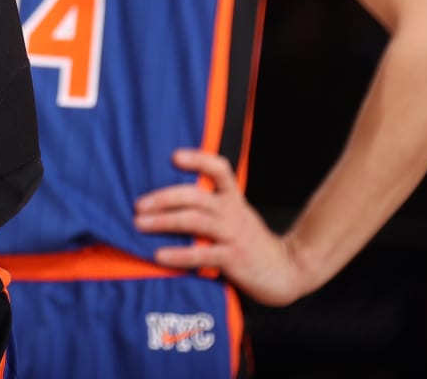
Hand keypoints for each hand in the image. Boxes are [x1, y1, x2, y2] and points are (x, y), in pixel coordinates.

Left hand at [133, 148, 311, 305]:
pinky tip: (159, 255)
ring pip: (194, 220)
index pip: (219, 169)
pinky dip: (179, 254)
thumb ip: (210, 206)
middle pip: (195, 196)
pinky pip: (202, 253)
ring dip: (163, 221)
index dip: (198, 159)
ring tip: (139, 224)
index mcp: (232, 199)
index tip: (174, 156)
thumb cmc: (250, 242)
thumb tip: (166, 201)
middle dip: (163, 198)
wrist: (289, 271)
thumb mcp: (235, 216)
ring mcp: (233, 234)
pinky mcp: (234, 258)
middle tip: (138, 205)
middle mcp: (232, 212)